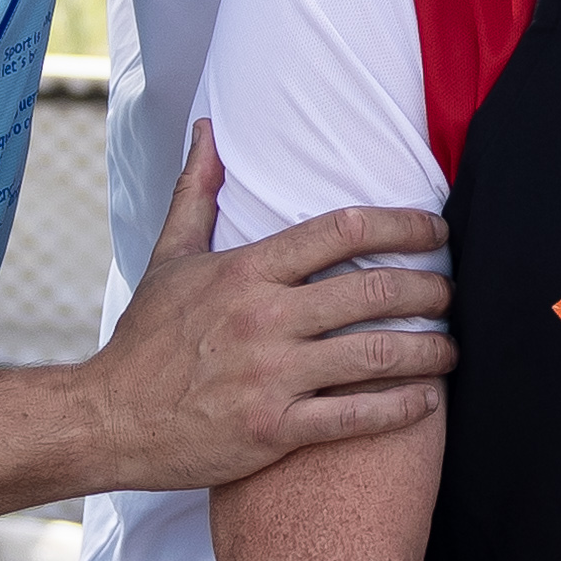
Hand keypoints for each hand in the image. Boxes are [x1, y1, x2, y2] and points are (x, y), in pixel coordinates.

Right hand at [77, 122, 451, 491]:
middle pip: (372, 291)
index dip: (403, 225)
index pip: (343, 230)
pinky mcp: (274, 430)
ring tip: (451, 349)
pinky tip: (427, 400)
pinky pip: (355, 417)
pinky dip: (401, 407)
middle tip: (452, 293)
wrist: (108, 419)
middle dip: (429, 290)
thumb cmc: (145, 340)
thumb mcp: (169, 257)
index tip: (436, 231)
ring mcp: (271, 376)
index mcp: (246, 270)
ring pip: (376, 355)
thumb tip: (208, 130)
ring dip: (429, 350)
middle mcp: (263, 318)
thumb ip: (197, 192)